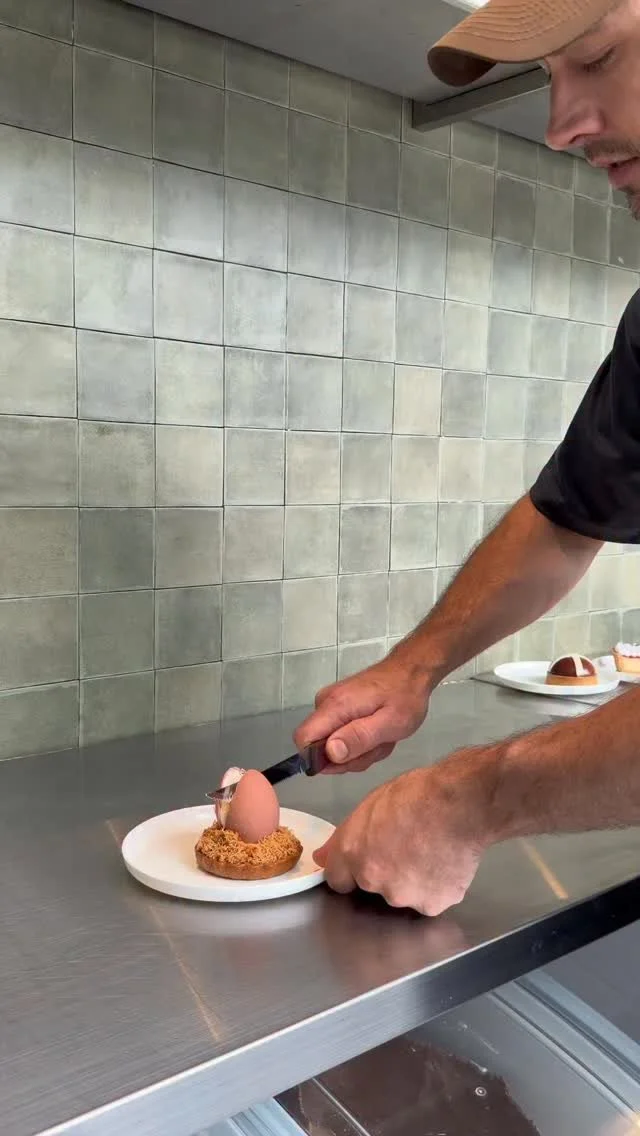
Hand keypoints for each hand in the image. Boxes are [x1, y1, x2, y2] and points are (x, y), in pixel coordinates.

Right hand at [294, 655, 431, 772]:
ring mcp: (330, 705)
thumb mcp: (390, 723)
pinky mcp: (337, 707)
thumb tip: (330, 753)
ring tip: (382, 736)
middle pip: (319, 747)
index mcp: (335, 706)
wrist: (411, 670)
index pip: (303, 739)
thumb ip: (359, 737)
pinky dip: (359, 740)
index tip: (350, 759)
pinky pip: (339, 735)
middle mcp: (325, 703)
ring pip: (332, 744)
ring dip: (359, 749)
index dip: (321, 759)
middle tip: (378, 745)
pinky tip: (377, 732)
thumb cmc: (405, 696)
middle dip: (349, 756)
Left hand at [313, 749, 492, 915]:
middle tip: (406, 846)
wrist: (460, 804)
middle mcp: (373, 881)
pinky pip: (430, 899)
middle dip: (384, 872)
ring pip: (403, 895)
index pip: (338, 880)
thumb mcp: (371, 804)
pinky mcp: (432, 905)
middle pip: (373, 887)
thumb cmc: (418, 794)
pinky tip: (444, 862)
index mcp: (353, 855)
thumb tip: (321, 858)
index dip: (353, 868)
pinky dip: (436, 886)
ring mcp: (404, 897)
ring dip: (411, 881)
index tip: (368, 857)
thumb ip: (344, 838)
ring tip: (430, 852)